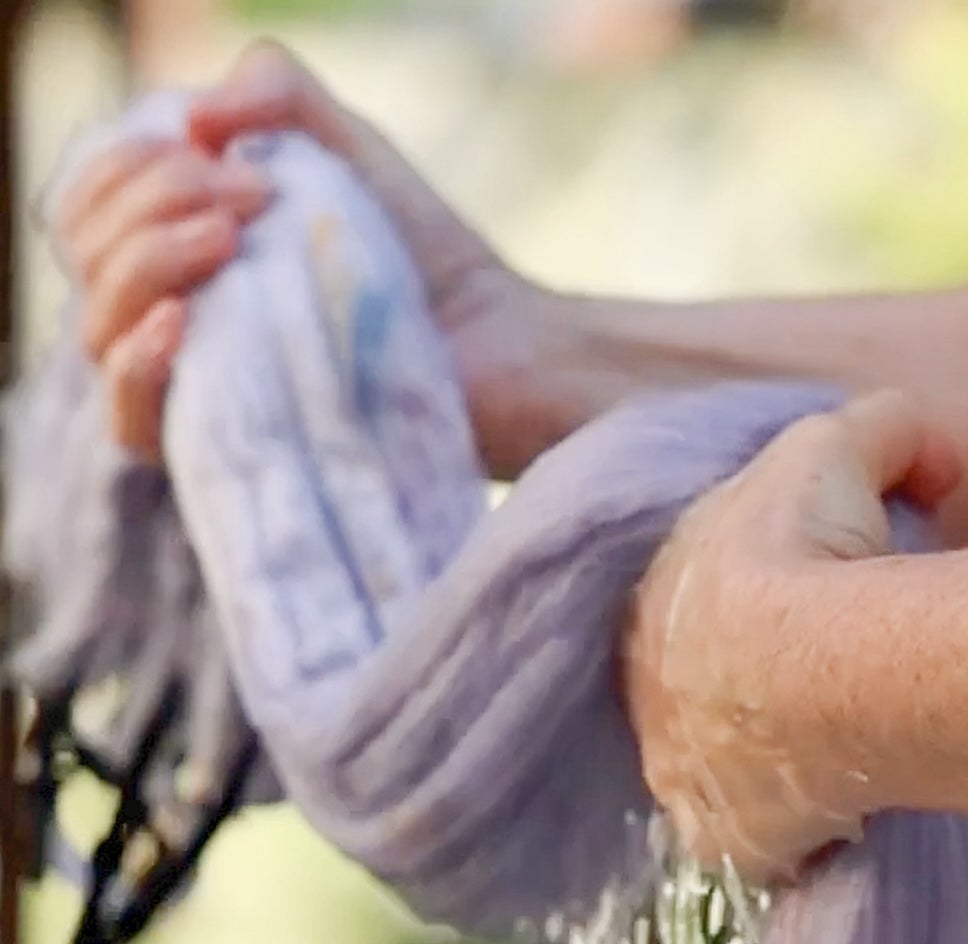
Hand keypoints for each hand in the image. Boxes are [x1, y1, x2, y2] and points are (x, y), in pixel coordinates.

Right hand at [53, 41, 559, 475]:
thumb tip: (192, 116)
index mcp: (176, 247)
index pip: (87, 203)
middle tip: (250, 192)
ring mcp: (195, 384)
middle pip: (83, 255)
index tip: (227, 152)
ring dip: (146, 261)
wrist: (500, 343)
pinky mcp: (227, 444)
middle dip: (148, 200)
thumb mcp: (345, 145)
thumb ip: (273, 91)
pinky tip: (181, 321)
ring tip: (231, 237)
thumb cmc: (422, 253)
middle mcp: (169, 314)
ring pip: (95, 328)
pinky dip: (137, 359)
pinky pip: (130, 417)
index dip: (129, 164)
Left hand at [620, 392, 962, 881]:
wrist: (813, 669)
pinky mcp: (721, 838)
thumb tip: (927, 449)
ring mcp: (678, 772)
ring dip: (773, 756)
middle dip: (761, 678)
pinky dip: (795, 827)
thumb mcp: (840, 446)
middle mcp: (646, 690)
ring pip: (724, 764)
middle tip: (840, 669)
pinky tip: (847, 812)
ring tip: (849, 744)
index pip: (700, 595)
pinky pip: (756, 837)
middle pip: (704, 684)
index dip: (763, 588)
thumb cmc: (807, 550)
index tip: (822, 588)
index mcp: (653, 597)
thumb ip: (882, 432)